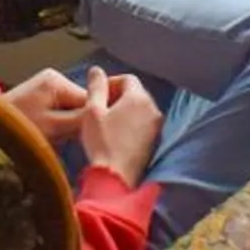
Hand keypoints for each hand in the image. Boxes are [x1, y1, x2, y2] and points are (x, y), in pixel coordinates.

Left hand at [3, 67, 88, 143]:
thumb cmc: (19, 129)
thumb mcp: (55, 127)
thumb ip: (81, 119)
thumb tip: (108, 114)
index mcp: (58, 81)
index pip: (90, 100)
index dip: (94, 120)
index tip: (94, 139)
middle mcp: (54, 78)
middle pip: (81, 104)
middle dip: (79, 123)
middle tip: (70, 141)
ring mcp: (45, 87)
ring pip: (71, 110)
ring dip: (69, 126)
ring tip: (58, 140)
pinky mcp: (39, 98)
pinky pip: (60, 112)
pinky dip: (59, 125)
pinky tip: (50, 137)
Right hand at [77, 65, 162, 185]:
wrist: (116, 179)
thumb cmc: (102, 143)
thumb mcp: (92, 111)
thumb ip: (96, 87)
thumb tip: (96, 70)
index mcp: (139, 98)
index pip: (127, 79)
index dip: (110, 83)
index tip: (96, 95)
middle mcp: (153, 109)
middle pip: (136, 93)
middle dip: (117, 96)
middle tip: (99, 108)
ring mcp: (157, 127)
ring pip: (140, 109)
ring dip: (124, 111)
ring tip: (106, 123)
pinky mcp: (155, 142)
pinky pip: (143, 124)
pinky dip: (131, 124)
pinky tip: (116, 136)